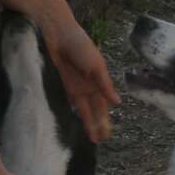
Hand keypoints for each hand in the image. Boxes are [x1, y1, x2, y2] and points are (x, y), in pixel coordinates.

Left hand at [46, 22, 119, 141]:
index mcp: (99, 82)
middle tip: (100, 141)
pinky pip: (67, 102)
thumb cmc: (80, 45)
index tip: (107, 135)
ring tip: (91, 138)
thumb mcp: (96, 66)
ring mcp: (74, 86)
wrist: (56, 33)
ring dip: (86, 123)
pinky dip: (70, 112)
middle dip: (98, 124)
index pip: (103, 105)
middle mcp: (87, 86)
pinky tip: (72, 123)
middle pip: (94, 110)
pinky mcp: (61, 84)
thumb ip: (105, 85)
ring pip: (82, 109)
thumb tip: (118, 103)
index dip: (105, 119)